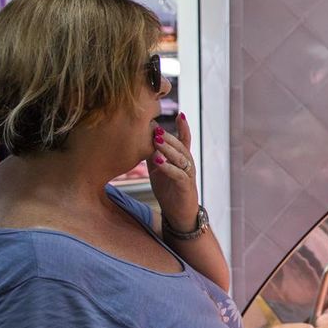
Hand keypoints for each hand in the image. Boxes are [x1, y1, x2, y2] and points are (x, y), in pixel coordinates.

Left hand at [148, 113, 199, 230]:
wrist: (178, 212)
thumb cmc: (168, 189)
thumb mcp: (158, 168)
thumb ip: (153, 154)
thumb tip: (140, 137)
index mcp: (181, 158)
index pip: (185, 139)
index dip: (183, 127)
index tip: (180, 114)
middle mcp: (187, 164)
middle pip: (180, 146)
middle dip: (168, 136)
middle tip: (155, 128)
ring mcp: (188, 174)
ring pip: (180, 157)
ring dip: (168, 149)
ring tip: (156, 141)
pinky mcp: (185, 186)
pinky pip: (177, 174)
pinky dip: (167, 166)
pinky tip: (157, 161)